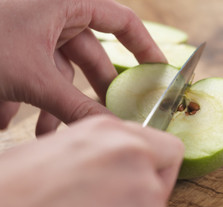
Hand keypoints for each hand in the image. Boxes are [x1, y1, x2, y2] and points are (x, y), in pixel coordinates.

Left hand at [0, 0, 165, 134]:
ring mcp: (35, 30)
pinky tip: (20, 124)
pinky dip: (34, 100)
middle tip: (114, 116)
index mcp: (67, 3)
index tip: (159, 73)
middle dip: (98, 91)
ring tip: (55, 133)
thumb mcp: (35, 78)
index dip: (145, 48)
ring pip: (63, 71)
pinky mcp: (19, 47)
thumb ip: (76, 106)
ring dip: (58, 105)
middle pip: (94, 54)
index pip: (123, 21)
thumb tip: (111, 129)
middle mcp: (55, 14)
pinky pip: (38, 74)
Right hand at [0, 115, 183, 206]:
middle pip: (161, 182)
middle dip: (144, 197)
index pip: (166, 148)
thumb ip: (100, 154)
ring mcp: (143, 191)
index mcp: (110, 131)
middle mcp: (133, 154)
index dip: (155, 168)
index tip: (142, 181)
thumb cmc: (11, 192)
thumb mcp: (59, 152)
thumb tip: (116, 168)